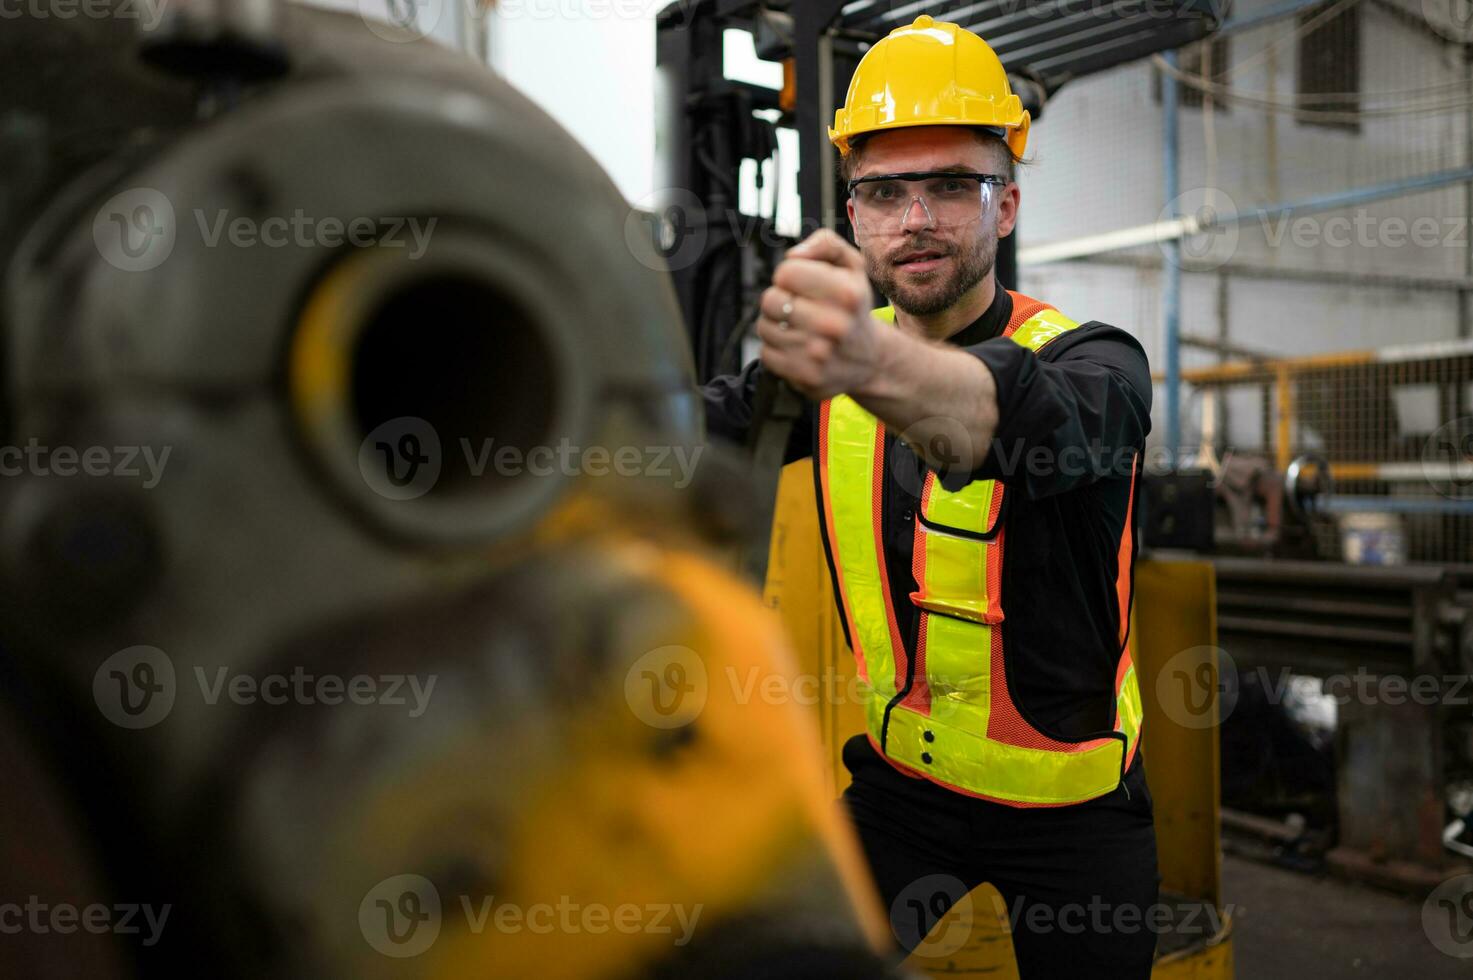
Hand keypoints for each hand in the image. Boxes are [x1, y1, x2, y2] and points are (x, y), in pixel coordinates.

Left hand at [756, 229, 885, 400]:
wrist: (869, 360)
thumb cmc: (853, 307)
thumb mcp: (852, 267)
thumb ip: (825, 244)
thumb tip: (793, 254)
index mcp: (847, 293)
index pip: (786, 272)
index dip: (789, 275)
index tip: (802, 284)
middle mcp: (835, 325)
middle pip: (770, 300)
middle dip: (780, 299)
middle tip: (798, 307)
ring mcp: (820, 355)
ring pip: (765, 327)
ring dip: (776, 325)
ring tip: (798, 327)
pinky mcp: (806, 377)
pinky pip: (766, 354)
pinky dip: (776, 349)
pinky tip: (796, 347)